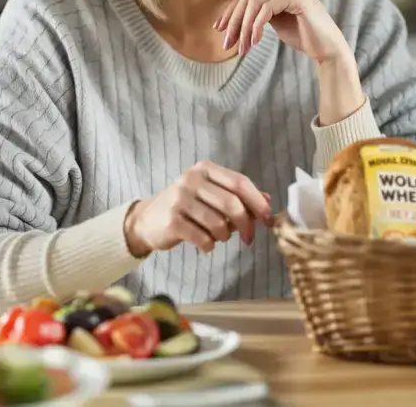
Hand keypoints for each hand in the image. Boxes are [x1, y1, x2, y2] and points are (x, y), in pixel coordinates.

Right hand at [123, 160, 273, 256]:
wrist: (146, 220)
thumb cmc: (186, 208)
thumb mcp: (211, 196)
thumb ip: (238, 197)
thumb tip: (268, 200)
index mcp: (205, 169)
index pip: (240, 182)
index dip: (258, 202)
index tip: (268, 220)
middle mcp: (191, 180)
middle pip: (232, 203)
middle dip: (246, 225)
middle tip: (249, 239)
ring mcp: (179, 200)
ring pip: (219, 224)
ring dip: (225, 236)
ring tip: (219, 237)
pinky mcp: (171, 221)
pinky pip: (203, 238)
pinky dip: (209, 246)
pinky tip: (205, 245)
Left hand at [214, 0, 348, 63]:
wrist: (326, 47)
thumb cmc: (300, 33)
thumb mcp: (272, 17)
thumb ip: (256, 8)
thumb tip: (227, 11)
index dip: (230, 11)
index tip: (218, 28)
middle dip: (234, 22)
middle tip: (226, 43)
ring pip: (254, 3)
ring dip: (244, 28)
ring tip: (241, 48)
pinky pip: (265, 9)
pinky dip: (256, 27)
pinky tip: (254, 42)